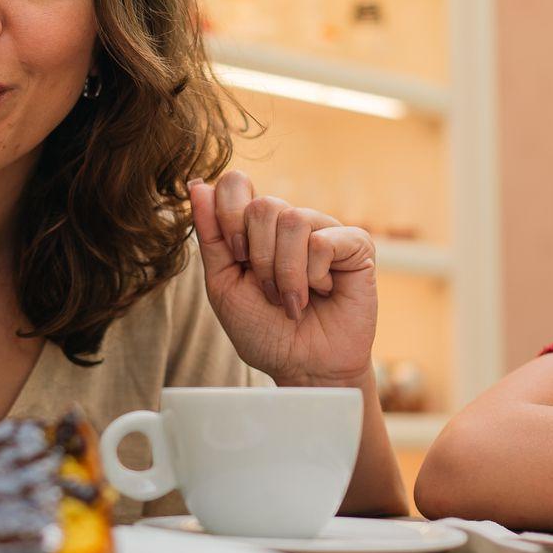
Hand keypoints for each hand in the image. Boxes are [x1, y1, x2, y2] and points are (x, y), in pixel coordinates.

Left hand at [188, 170, 375, 387]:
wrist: (303, 368)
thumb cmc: (264, 331)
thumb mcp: (223, 285)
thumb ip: (211, 237)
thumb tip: (197, 186)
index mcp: (256, 227)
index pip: (235, 184)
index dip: (229, 216)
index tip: (236, 257)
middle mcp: (290, 222)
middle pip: (263, 205)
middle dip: (259, 258)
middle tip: (269, 291)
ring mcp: (324, 230)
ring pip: (293, 220)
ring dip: (286, 273)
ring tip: (293, 299)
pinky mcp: (356, 245)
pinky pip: (323, 241)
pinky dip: (314, 276)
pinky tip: (323, 292)